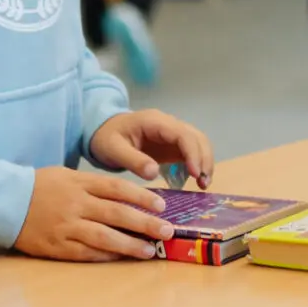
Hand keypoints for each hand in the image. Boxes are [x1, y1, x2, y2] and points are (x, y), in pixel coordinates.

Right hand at [14, 167, 174, 261]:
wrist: (4, 202)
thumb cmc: (40, 186)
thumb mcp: (67, 176)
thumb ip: (94, 185)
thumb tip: (127, 197)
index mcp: (80, 183)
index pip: (117, 189)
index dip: (142, 197)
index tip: (162, 205)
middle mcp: (76, 204)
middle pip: (117, 214)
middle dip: (145, 223)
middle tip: (167, 231)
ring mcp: (66, 227)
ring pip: (104, 237)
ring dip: (130, 245)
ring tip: (150, 250)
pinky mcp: (57, 247)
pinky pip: (86, 253)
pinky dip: (106, 256)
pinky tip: (122, 258)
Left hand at [90, 109, 214, 188]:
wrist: (102, 132)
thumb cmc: (106, 138)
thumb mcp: (114, 149)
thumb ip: (133, 160)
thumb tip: (154, 173)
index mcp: (155, 122)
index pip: (183, 134)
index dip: (193, 153)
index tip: (196, 174)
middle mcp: (168, 124)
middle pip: (196, 137)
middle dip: (204, 159)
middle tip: (203, 183)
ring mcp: (172, 134)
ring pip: (198, 143)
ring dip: (205, 162)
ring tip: (203, 184)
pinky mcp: (172, 145)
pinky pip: (191, 152)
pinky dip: (198, 165)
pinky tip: (196, 181)